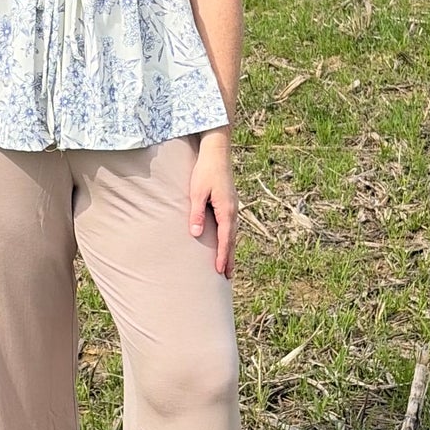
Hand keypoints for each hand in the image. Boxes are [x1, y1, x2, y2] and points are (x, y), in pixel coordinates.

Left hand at [188, 129, 237, 277]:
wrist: (217, 152)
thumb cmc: (205, 171)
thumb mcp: (197, 192)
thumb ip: (197, 213)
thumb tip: (196, 234)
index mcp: (226, 210)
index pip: (225, 239)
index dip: (222, 256)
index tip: (220, 271)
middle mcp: (233, 211)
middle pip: (232, 240)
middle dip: (229, 259)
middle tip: (228, 277)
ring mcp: (233, 207)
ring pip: (232, 234)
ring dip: (230, 250)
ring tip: (228, 266)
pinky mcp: (229, 203)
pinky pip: (231, 226)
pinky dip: (229, 239)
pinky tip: (226, 243)